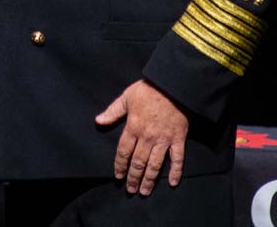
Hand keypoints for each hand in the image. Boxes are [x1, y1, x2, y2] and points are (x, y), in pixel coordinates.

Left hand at [94, 79, 188, 194]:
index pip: (124, 152)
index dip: (120, 165)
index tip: (118, 176)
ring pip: (155, 165)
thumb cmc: (149, 90)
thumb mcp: (127, 97)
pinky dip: (176, 171)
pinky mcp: (178, 139)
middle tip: (130, 189)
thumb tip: (98, 121)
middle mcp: (147, 137)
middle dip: (133, 177)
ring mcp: (164, 139)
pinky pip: (177, 159)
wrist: (173, 85)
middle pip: (138, 162)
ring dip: (149, 180)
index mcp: (133, 127)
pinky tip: (173, 183)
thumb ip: (113, 111)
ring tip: (144, 191)